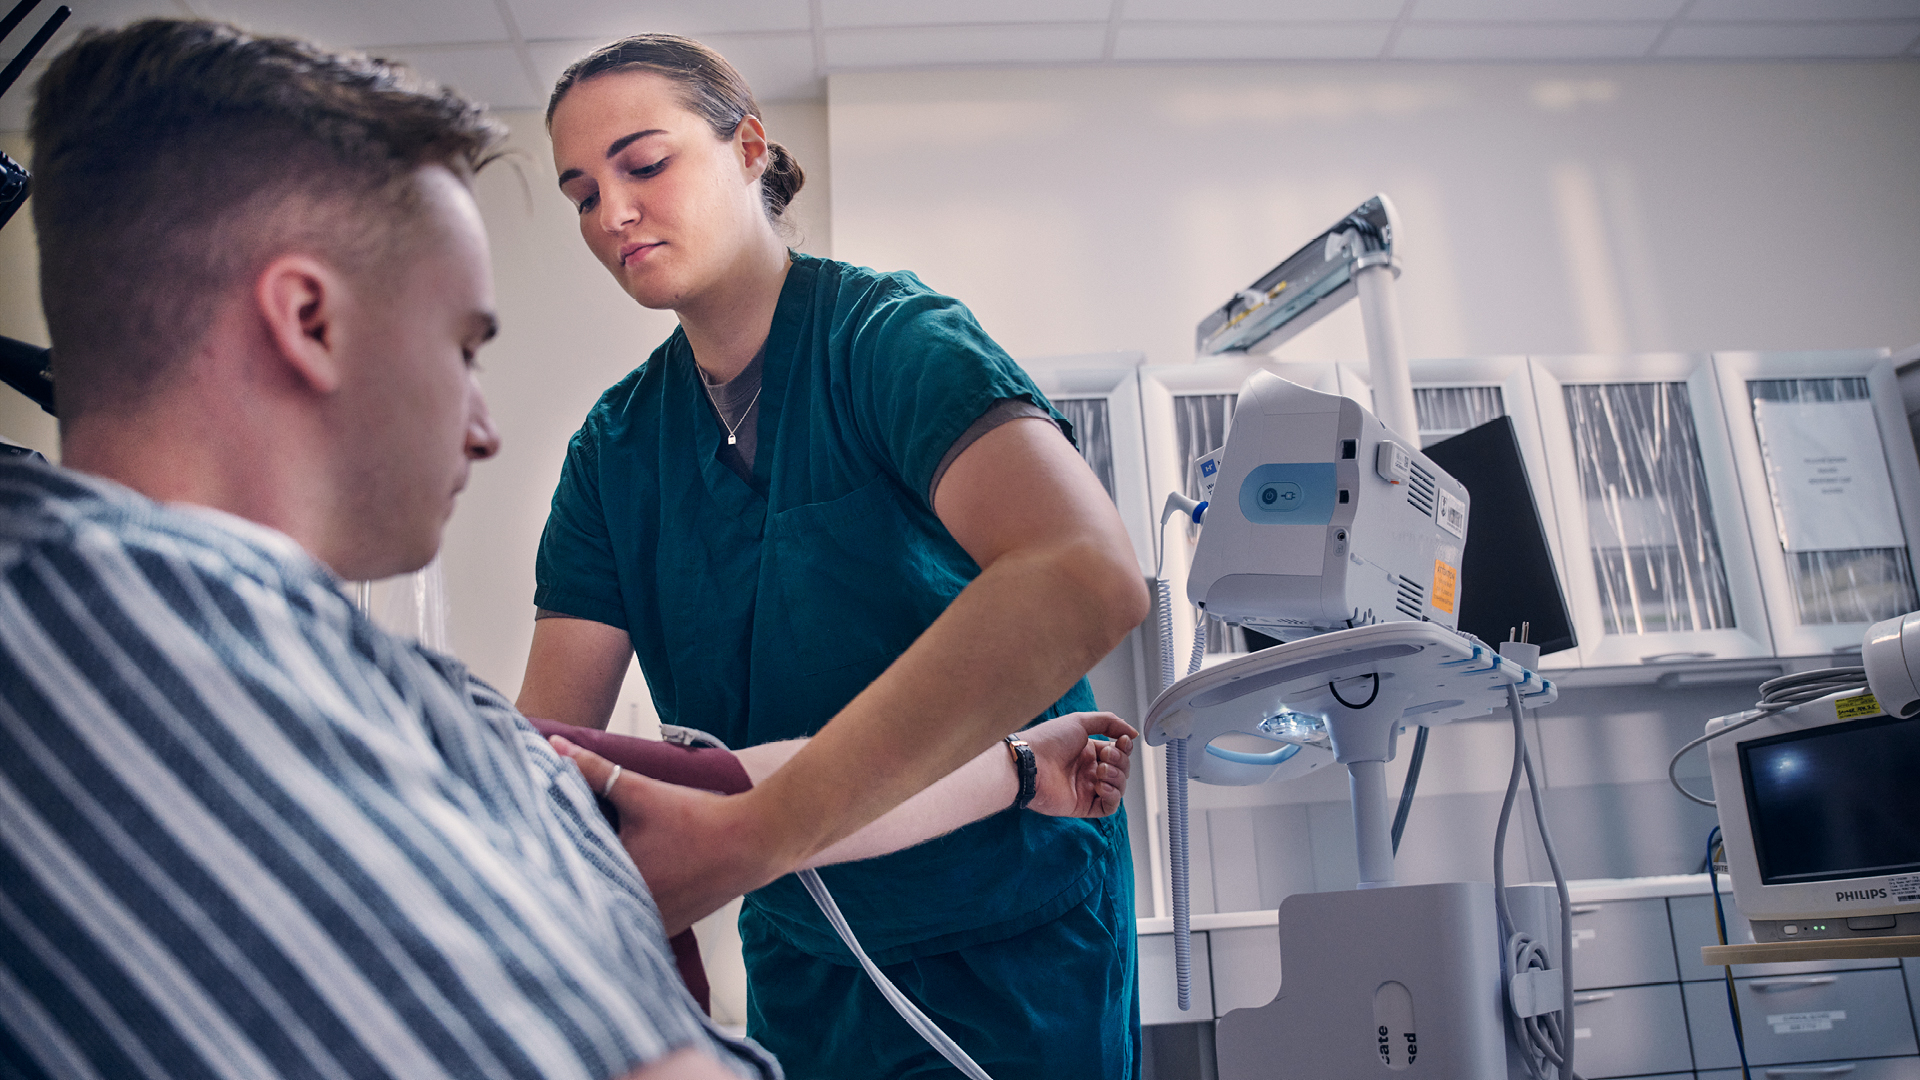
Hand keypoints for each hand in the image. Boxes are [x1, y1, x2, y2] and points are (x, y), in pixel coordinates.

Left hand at [548, 735, 793, 935]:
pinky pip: (641, 921)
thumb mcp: (641, 790)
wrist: (753, 841)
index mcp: (619, 880)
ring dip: (610, 895)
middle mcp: (634, 910)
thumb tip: (555, 747)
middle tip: (573, 858)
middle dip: (583, 877)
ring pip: (617, 911)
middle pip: (593, 895)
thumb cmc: (699, 819)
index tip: (552, 847)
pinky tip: (638, 885)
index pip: (570, 873)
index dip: (559, 859)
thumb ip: (594, 770)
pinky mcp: (674, 926)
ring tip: (607, 871)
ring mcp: (656, 924)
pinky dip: (634, 906)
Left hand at [1022, 711, 1136, 817]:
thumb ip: (1109, 722)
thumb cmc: (1048, 740)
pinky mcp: (1083, 806)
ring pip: (1119, 787)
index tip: (1123, 741)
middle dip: (1120, 761)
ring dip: (1117, 777)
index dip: (1124, 748)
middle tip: (1105, 756)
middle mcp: (1088, 770)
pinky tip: (1102, 786)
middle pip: (1122, 770)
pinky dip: (1113, 796)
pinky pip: (1109, 807)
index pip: (1118, 752)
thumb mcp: (1080, 721)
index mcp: (1088, 751)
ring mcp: (1086, 788)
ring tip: (1100, 771)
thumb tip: (1132, 732)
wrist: (1029, 763)